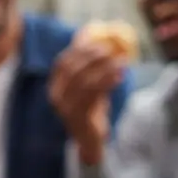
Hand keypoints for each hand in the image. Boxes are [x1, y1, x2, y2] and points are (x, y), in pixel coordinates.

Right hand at [49, 39, 125, 164]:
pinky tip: (120, 76)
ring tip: (122, 62)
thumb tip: (93, 38)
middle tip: (113, 50)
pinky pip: (93, 95)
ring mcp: (65, 108)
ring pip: (84, 81)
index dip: (79, 49)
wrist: (90, 139)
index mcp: (55, 86)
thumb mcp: (88, 85)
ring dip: (105, 68)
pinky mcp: (78, 116)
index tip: (98, 41)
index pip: (62, 62)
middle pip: (73, 69)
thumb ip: (90, 66)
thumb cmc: (90, 109)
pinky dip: (107, 82)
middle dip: (93, 56)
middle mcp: (56, 96)